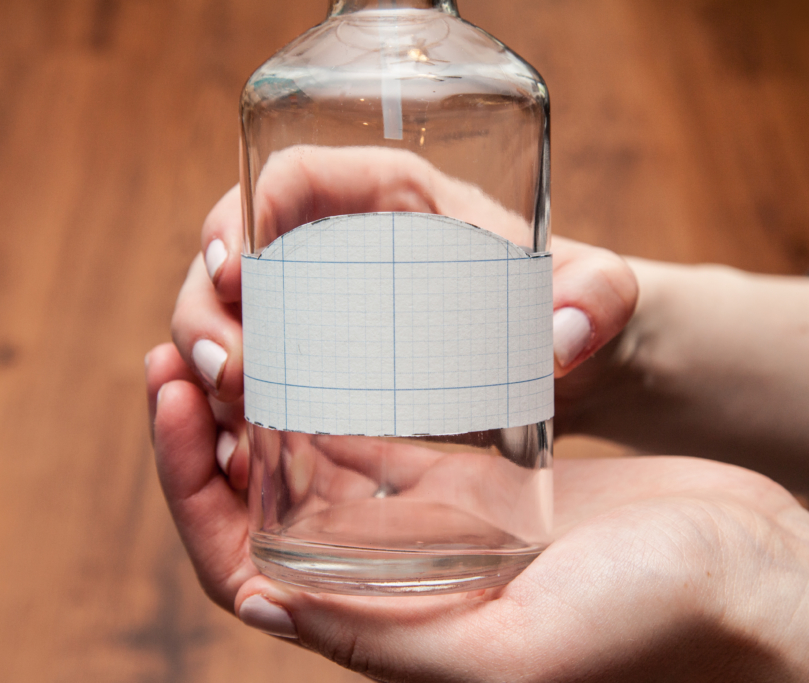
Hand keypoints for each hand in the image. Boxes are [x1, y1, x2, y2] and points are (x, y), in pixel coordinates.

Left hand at [147, 342, 808, 681]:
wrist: (745, 571)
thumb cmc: (649, 618)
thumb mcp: (513, 650)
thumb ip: (387, 641)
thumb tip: (258, 602)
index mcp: (386, 626)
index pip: (241, 564)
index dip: (186, 486)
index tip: (169, 396)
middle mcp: (394, 575)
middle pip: (264, 502)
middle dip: (209, 430)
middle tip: (181, 344)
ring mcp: (434, 523)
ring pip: (319, 458)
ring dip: (268, 399)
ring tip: (241, 326)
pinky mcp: (478, 478)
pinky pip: (389, 428)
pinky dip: (344, 386)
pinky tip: (324, 334)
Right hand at [170, 145, 637, 450]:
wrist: (566, 361)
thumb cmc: (571, 305)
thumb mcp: (599, 293)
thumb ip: (602, 299)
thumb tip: (564, 338)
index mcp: (395, 199)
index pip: (294, 178)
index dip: (243, 212)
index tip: (235, 271)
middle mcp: (344, 246)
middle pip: (238, 252)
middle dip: (208, 306)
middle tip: (226, 371)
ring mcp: (324, 309)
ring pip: (232, 318)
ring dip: (207, 359)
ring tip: (223, 413)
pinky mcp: (323, 366)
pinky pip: (256, 372)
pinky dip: (231, 404)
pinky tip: (233, 448)